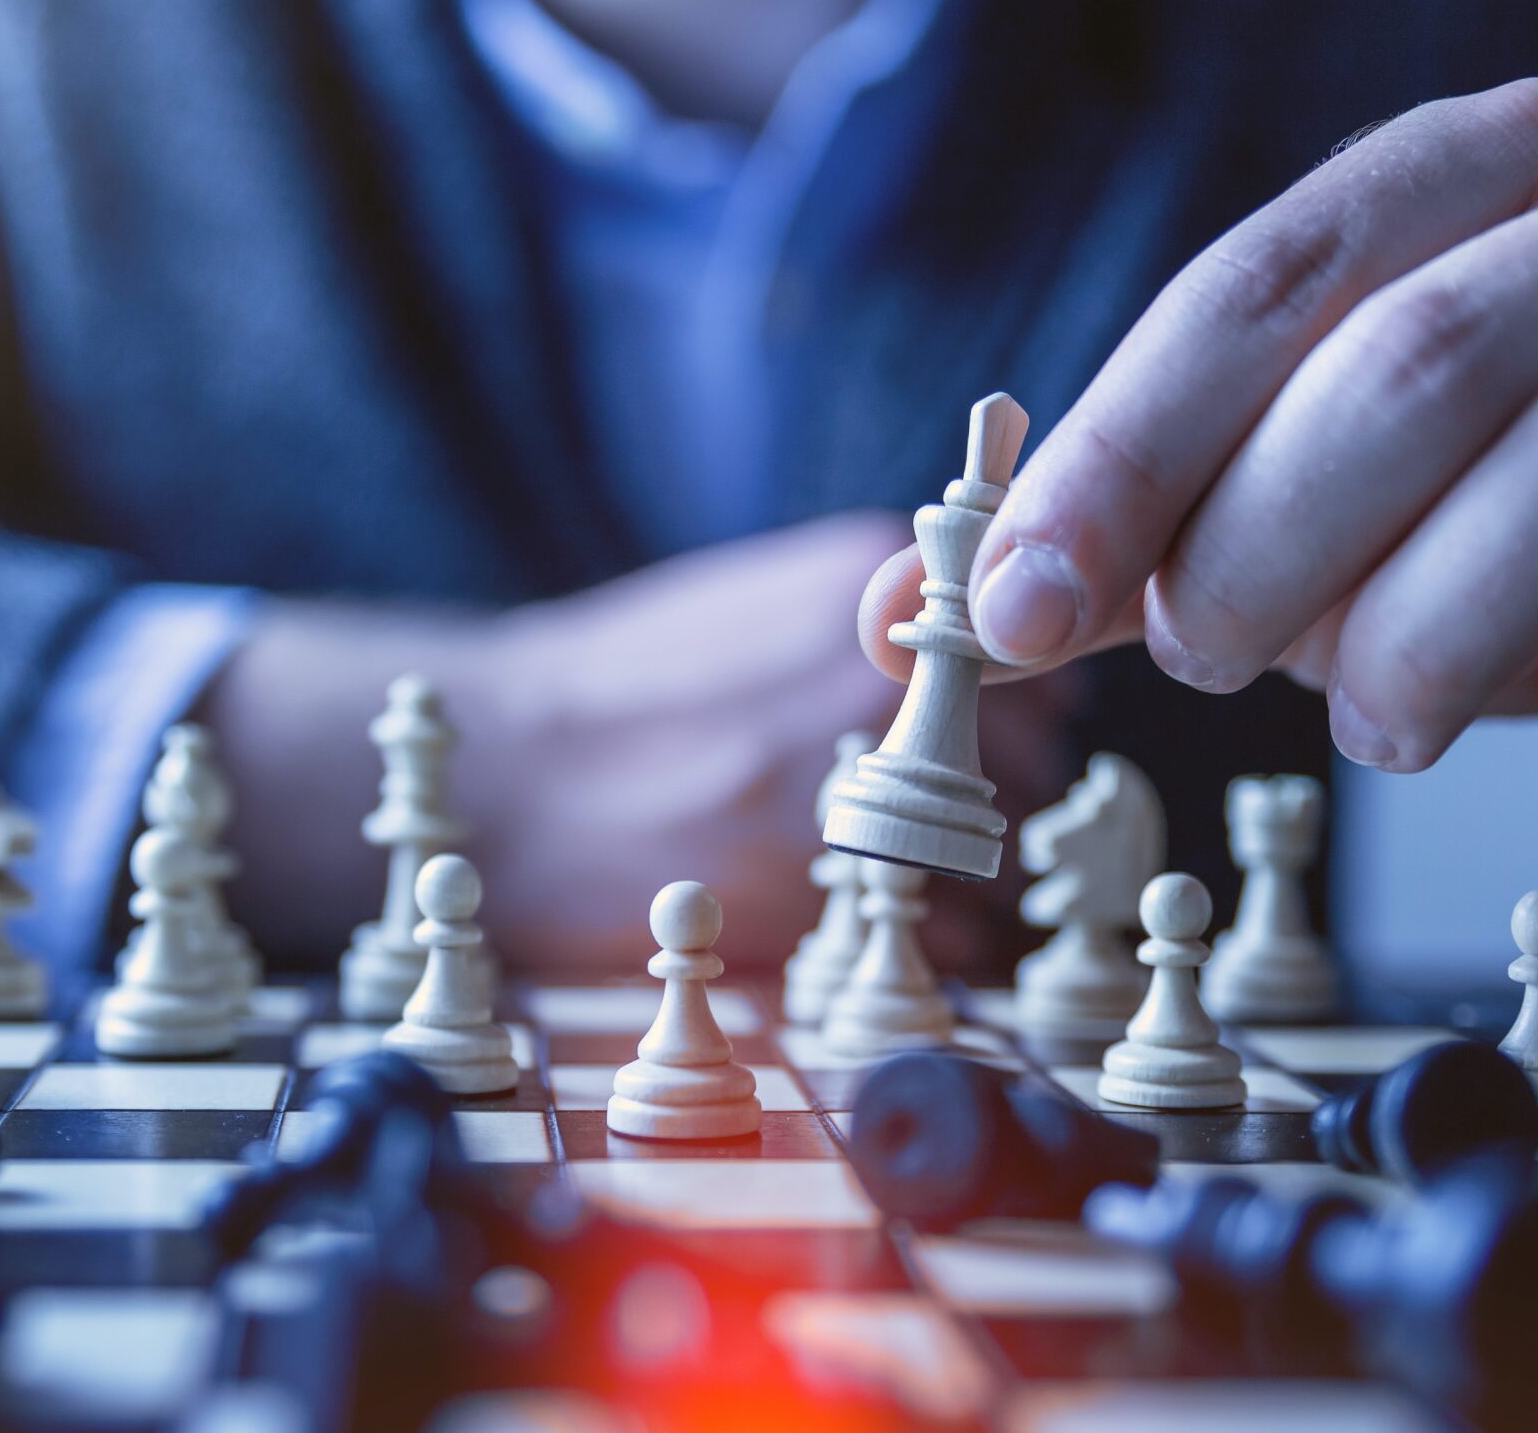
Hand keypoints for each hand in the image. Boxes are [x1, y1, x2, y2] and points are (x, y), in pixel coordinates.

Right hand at [207, 513, 1076, 969]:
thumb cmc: (620, 694)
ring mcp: (851, 785)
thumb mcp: (752, 604)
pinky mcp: (817, 893)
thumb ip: (872, 627)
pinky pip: (948, 939)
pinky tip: (855, 927)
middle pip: (1030, 765)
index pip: (1035, 664)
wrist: (501, 773)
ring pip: (997, 860)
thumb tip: (982, 668)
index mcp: (864, 588)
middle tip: (914, 830)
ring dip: (965, 886)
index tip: (973, 749)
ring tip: (881, 884)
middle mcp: (875, 679)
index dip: (1011, 720)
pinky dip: (928, 950)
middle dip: (989, 807)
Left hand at [864, 78, 1537, 809]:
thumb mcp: (1291, 502)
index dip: (1122, 451)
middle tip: (1212, 661)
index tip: (1016, 607)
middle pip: (1419, 362)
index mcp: (1472, 176)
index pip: (1262, 284)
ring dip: (1433, 632)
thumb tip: (905, 614)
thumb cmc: (1490, 521)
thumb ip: (1116, 542)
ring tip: (1370, 721)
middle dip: (1267, 545)